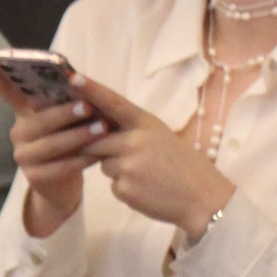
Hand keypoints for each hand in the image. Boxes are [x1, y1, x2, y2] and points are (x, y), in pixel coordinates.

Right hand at [0, 53, 112, 239]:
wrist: (65, 182)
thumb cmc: (70, 140)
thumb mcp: (67, 118)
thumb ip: (65, 101)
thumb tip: (78, 81)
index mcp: (25, 112)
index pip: (8, 91)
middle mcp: (19, 132)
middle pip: (38, 121)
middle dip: (63, 113)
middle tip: (86, 106)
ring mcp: (23, 155)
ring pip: (50, 144)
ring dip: (78, 136)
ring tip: (102, 129)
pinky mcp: (33, 176)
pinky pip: (58, 167)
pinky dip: (80, 160)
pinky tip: (96, 154)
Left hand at [68, 74, 236, 242]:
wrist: (204, 198)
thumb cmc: (183, 166)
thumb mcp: (161, 137)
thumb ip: (133, 130)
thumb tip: (100, 129)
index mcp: (146, 123)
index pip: (113, 103)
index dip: (92, 90)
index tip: (72, 77)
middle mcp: (135, 140)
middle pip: (95, 139)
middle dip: (101, 148)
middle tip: (131, 156)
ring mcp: (128, 165)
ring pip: (103, 164)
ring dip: (117, 169)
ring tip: (147, 173)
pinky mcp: (124, 188)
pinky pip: (112, 185)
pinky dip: (125, 187)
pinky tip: (147, 188)